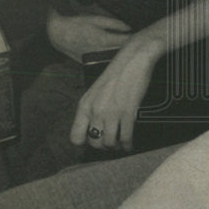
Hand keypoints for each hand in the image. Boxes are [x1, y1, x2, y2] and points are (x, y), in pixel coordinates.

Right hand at [46, 9, 132, 61]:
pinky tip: (113, 53)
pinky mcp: (89, 63)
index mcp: (103, 40)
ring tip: (125, 46)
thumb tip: (129, 27)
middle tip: (137, 40)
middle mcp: (100, 52)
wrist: (56, 33)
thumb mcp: (95, 18)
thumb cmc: (76, 23)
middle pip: (121, 52)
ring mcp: (94, 59)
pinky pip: (104, 61)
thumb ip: (113, 23)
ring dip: (120, 53)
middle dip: (129, 46)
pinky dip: (110, 57)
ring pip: (113, 58)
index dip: (135, 38)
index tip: (141, 34)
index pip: (126, 42)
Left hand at [70, 35, 163, 150]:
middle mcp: (95, 111)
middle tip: (110, 143)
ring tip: (120, 144)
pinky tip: (130, 145)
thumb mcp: (96, 91)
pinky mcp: (128, 113)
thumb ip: (92, 108)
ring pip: (109, 143)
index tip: (95, 140)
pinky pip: (125, 138)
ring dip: (115, 147)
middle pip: (94, 143)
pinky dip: (128, 145)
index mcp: (84, 105)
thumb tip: (95, 128)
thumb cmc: (116, 74)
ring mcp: (111, 113)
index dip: (85, 143)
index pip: (75, 137)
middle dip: (102, 147)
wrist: (133, 60)